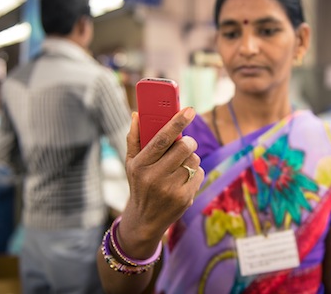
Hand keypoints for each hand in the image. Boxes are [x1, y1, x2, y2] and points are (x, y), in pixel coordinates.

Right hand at [118, 107, 203, 257]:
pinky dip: (195, 172)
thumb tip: (137, 114)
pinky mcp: (185, 198)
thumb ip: (134, 138)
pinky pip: (199, 173)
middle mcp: (155, 177)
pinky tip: (183, 179)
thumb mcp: (131, 163)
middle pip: (184, 147)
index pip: (162, 139)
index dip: (177, 122)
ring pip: (194, 160)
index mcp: (140, 165)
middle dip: (188, 142)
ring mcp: (171, 189)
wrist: (145, 220)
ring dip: (190, 158)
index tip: (190, 110)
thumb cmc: (139, 184)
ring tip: (180, 164)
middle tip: (185, 143)